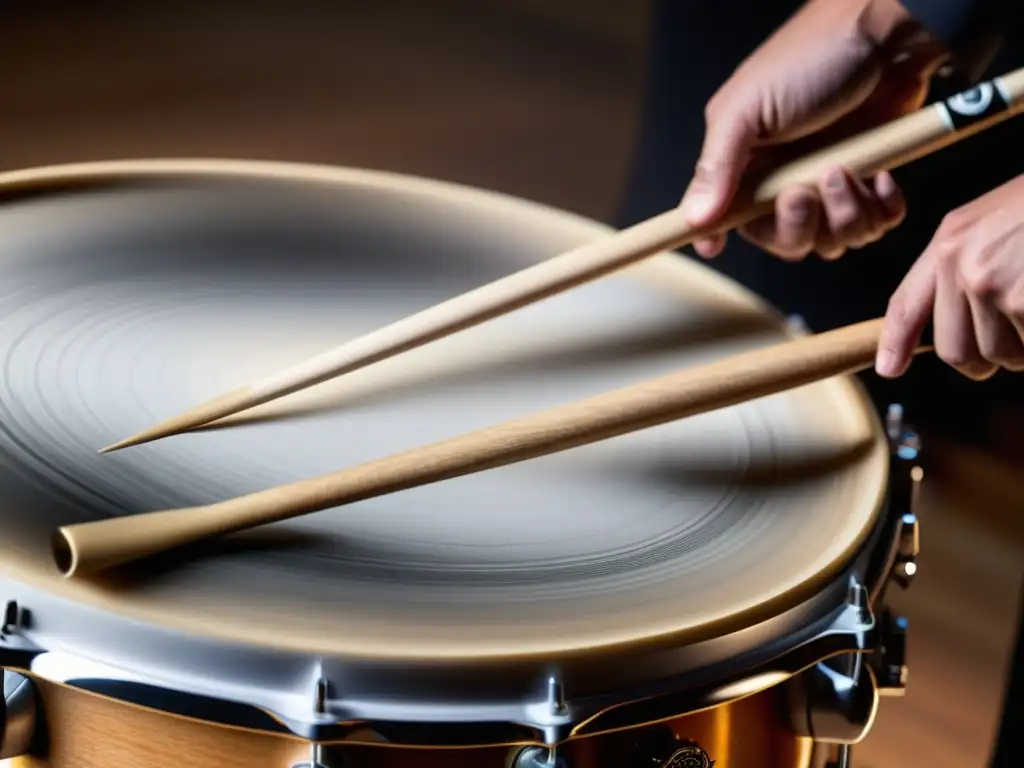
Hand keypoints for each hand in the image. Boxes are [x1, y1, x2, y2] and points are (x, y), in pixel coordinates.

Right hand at [679, 0, 944, 260]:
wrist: (887, 35)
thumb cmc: (811, 58)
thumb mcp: (748, 108)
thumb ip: (717, 166)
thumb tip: (693, 219)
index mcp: (745, 162)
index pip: (725, 217)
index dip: (720, 236)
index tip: (716, 248)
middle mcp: (784, 178)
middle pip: (783, 240)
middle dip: (798, 227)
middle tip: (807, 192)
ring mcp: (829, 182)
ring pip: (832, 239)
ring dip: (844, 217)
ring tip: (851, 172)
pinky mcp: (871, 178)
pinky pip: (874, 223)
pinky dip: (881, 210)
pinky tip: (881, 178)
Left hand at [876, 174, 1023, 379]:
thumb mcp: (991, 222)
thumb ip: (964, 265)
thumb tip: (952, 323)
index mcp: (950, 244)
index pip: (907, 304)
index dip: (894, 341)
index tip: (888, 368)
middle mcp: (962, 267)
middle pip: (955, 351)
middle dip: (985, 360)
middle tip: (1014, 344)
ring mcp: (993, 287)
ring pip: (1003, 355)